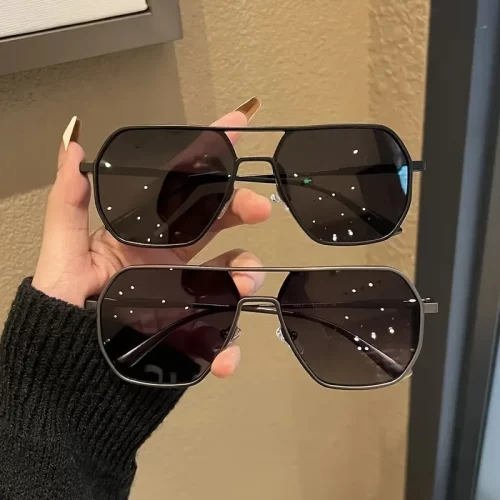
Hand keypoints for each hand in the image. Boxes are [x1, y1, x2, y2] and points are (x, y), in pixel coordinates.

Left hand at [32, 110, 270, 378]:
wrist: (66, 372)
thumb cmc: (61, 312)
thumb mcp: (63, 254)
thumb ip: (69, 204)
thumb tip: (71, 147)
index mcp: (146, 236)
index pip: (181, 189)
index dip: (209, 157)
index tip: (236, 126)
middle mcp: (172, 261)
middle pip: (218, 224)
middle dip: (242, 208)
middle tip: (259, 208)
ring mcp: (185, 294)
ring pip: (230, 275)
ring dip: (244, 275)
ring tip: (240, 286)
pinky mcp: (190, 330)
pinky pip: (220, 335)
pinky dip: (229, 348)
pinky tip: (223, 359)